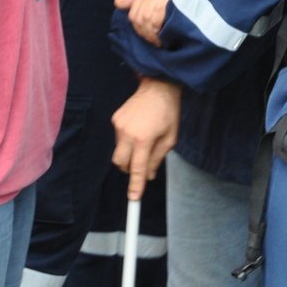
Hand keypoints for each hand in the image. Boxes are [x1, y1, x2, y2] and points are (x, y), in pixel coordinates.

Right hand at [112, 77, 180, 199]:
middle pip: (120, 163)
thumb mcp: (170, 138)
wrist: (158, 87)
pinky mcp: (115, 119)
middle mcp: (127, 132)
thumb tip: (148, 176)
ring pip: (119, 151)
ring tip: (144, 140)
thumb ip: (158, 158)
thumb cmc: (168, 112)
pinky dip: (127, 141)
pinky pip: (118, 139)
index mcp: (144, 138)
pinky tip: (139, 130)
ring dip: (129, 153)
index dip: (135, 185)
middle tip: (142, 164)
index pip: (137, 168)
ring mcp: (119, 125)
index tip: (134, 198)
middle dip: (129, 169)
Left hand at [116, 0, 180, 46]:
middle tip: (156, 39)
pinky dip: (157, 35)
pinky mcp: (159, 5)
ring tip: (161, 39)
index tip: (149, 32)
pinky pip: (152, 24)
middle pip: (136, 18)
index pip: (130, 9)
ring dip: (151, 35)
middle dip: (144, 32)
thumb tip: (118, 3)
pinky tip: (165, 38)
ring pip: (143, 22)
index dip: (139, 26)